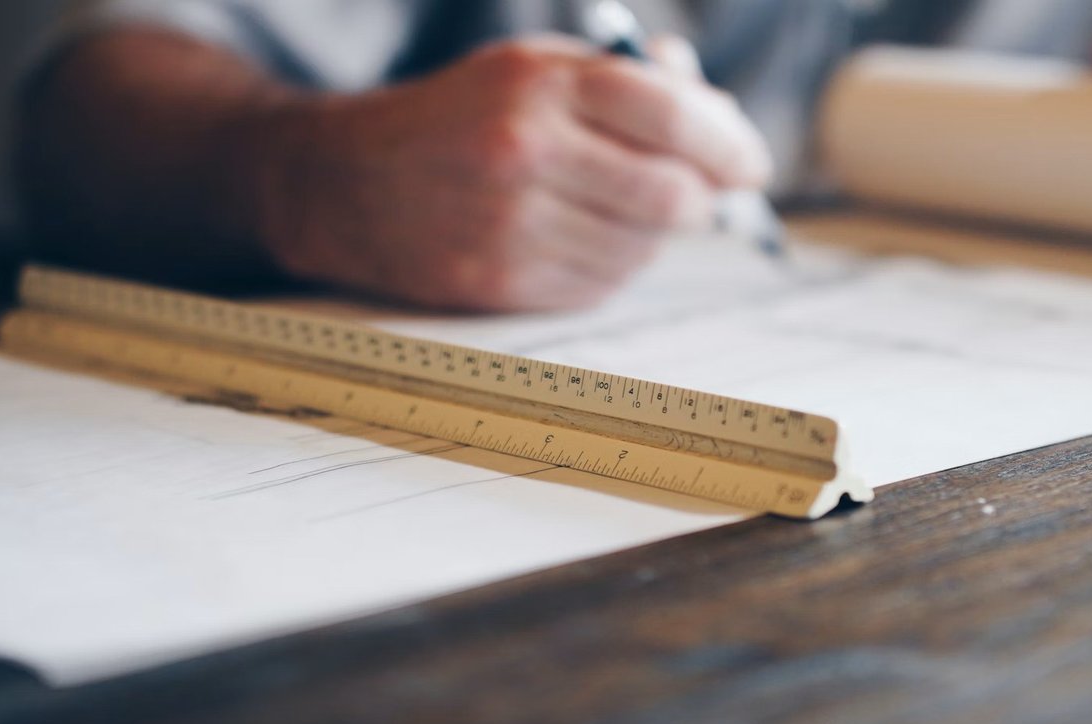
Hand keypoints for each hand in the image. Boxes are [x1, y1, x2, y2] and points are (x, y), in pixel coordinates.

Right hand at [250, 35, 771, 311]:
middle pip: (672, 195)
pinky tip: (577, 238)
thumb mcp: (531, 69)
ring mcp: (511, 226)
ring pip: (642, 249)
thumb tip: (719, 114)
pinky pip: (601, 286)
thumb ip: (627, 82)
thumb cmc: (456, 119)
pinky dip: (610, 265)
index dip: (729, 144)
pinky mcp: (500, 283)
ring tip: (613, 207)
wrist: (341, 182)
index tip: (750, 163)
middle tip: (700, 193)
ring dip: (651, 235)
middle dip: (700, 198)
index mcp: (539, 85)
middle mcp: (525, 153)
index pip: (673, 117)